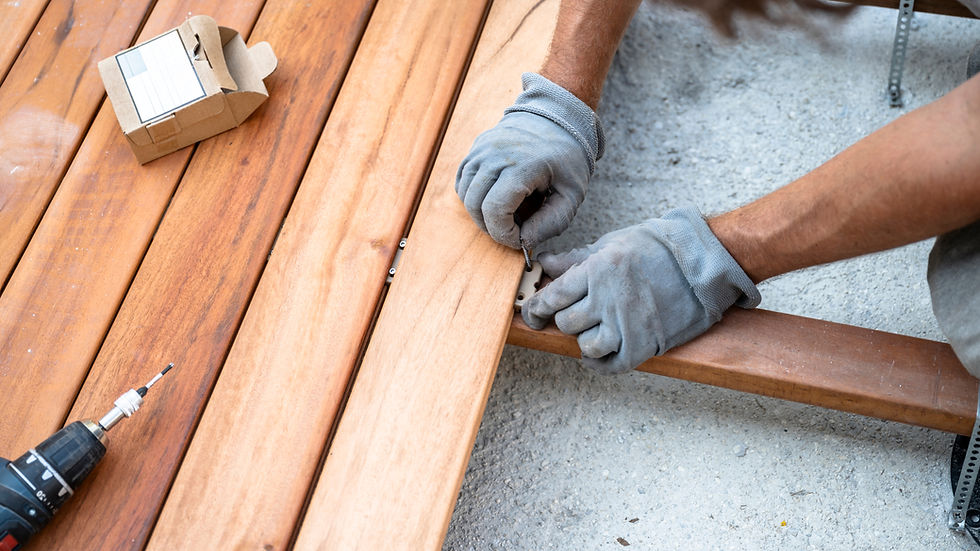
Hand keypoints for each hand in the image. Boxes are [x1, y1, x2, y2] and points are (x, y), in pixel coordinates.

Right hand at [455, 73, 603, 248]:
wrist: (559, 117)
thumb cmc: (568, 158)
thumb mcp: (572, 195)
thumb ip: (551, 223)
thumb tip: (524, 243)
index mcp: (524, 165)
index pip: (496, 210)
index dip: (503, 234)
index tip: (519, 239)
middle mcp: (497, 154)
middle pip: (476, 205)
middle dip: (492, 227)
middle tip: (513, 230)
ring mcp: (483, 149)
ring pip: (465, 194)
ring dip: (480, 213)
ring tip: (505, 214)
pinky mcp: (477, 148)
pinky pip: (463, 180)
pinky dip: (473, 196)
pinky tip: (493, 198)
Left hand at [522, 207, 760, 373]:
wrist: (703, 262)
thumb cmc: (657, 247)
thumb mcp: (612, 244)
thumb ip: (575, 258)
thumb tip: (545, 263)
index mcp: (597, 270)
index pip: (552, 297)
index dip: (535, 308)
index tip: (531, 313)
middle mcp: (608, 298)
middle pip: (567, 323)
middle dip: (565, 320)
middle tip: (574, 315)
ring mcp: (627, 323)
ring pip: (587, 346)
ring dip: (584, 341)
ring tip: (593, 331)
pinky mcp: (645, 343)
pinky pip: (612, 365)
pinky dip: (600, 364)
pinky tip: (599, 355)